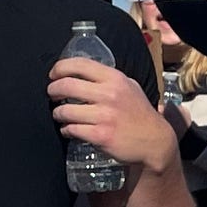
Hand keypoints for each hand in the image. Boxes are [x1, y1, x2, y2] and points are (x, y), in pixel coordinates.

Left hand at [49, 54, 178, 175]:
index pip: (79, 64)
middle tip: (52, 95)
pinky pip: (71, 129)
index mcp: (115, 79)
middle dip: (53, 90)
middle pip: (66, 85)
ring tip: (61, 115)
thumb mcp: (130, 87)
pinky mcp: (100, 135)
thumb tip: (81, 73)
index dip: (60, 68)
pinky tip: (69, 130)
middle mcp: (109, 94)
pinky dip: (66, 130)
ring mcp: (104, 116)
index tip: (53, 74)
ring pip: (65, 110)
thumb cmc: (139, 113)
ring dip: (58, 113)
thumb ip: (109, 79)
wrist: (154, 141)